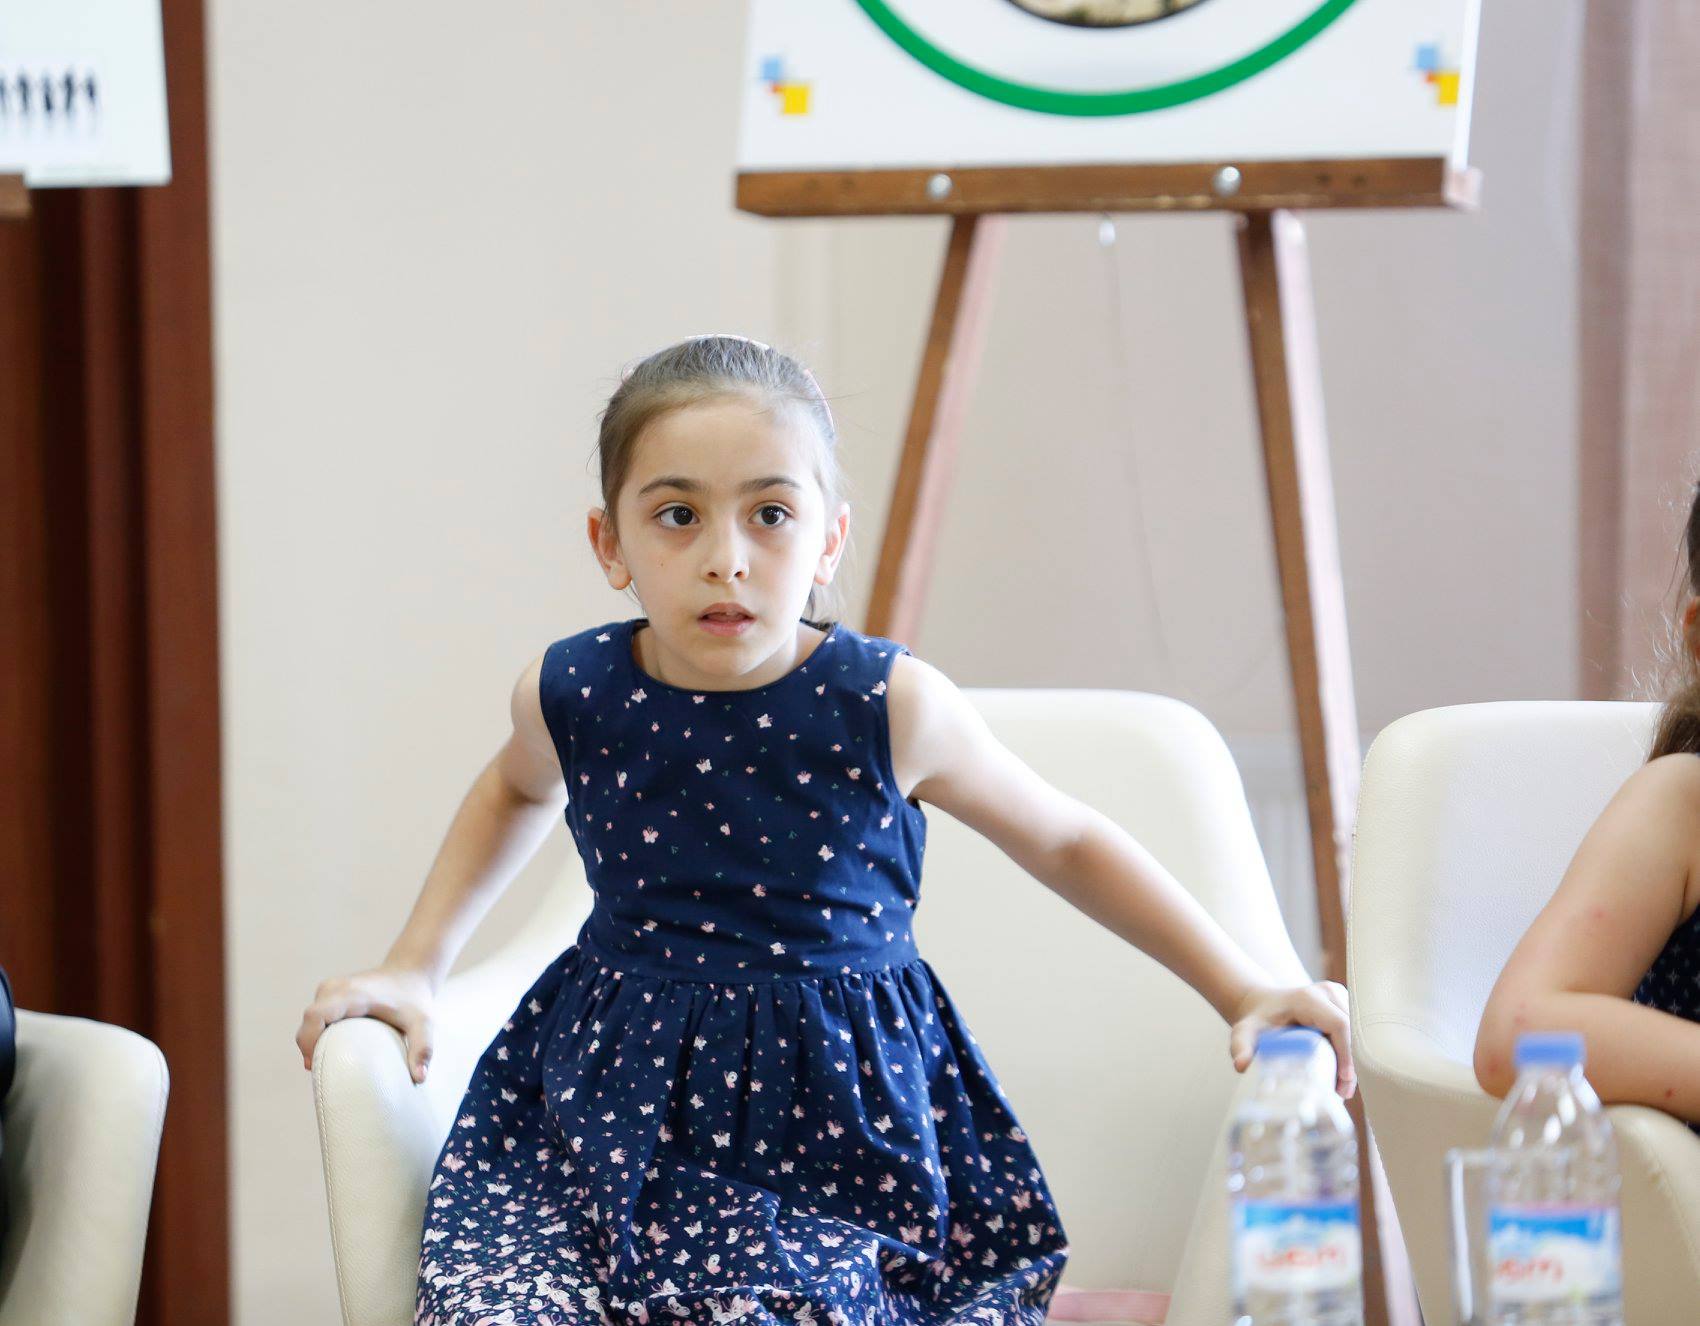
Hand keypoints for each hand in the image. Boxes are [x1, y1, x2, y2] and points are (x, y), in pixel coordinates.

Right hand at [296, 965, 437, 1083]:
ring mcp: (330, 990)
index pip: (316, 1015)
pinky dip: (318, 1037)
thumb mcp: (424, 1023)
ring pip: (309, 1022)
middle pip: (308, 1023)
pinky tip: (333, 1054)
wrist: (410, 972)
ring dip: (313, 1045)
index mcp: (352, 993)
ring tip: (331, 1067)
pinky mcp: (329, 996)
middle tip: (327, 1075)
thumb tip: (419, 1078)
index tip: (318, 1065)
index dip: (309, 1041)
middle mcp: (336, 988)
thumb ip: (423, 1049)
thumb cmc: (415, 999)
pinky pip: (314, 1020)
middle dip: (311, 1049)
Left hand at [1228, 980, 1354, 1097]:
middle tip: (1341, 1093)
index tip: (1344, 1080)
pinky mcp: (1344, 1004)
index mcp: (1309, 998)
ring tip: (1341, 1087)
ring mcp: (1338, 997)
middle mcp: (1328, 993)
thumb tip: (1242, 1066)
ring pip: (1358, 1033)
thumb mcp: (1245, 1032)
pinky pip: (1356, 1032)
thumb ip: (1241, 1046)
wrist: (1262, 1005)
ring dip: (1353, 1060)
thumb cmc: (1256, 1020)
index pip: (1339, 1025)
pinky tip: (1343, 1073)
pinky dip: (1352, 1053)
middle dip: (1352, 1063)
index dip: (1347, 1052)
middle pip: (1353, 1031)